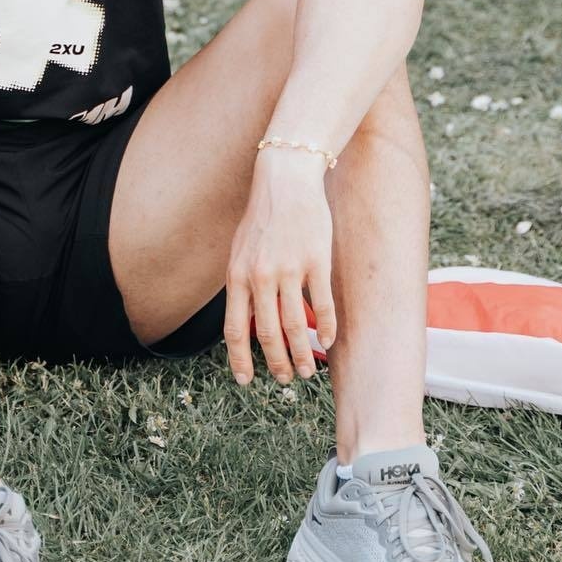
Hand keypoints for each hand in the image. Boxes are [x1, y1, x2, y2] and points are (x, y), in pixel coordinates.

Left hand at [222, 153, 337, 384]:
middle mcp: (260, 276)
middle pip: (267, 334)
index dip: (239, 359)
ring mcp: (289, 270)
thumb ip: (241, 285)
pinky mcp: (317, 262)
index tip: (245, 380)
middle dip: (276, 363)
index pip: (234, 329)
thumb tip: (243, 321)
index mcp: (237, 276)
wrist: (286, 180)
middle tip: (286, 379)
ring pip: (295, 326)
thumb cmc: (263, 218)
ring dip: (301, 355)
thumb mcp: (240, 252)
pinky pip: (322, 305)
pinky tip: (327, 342)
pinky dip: (325, 329)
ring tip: (307, 371)